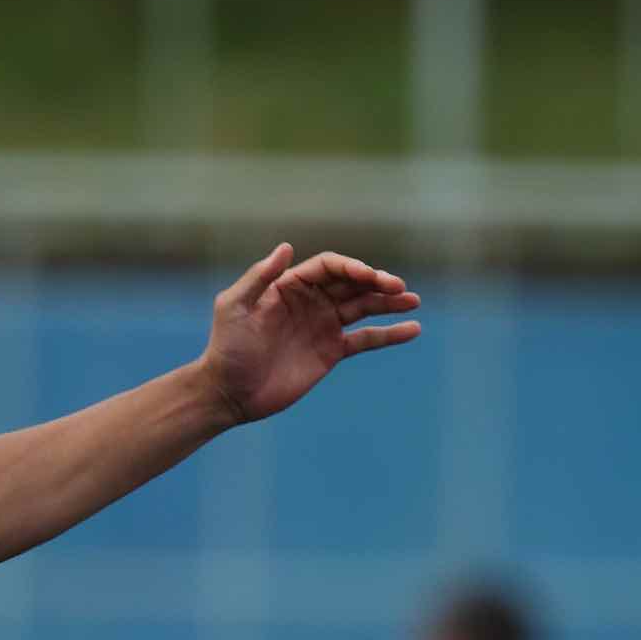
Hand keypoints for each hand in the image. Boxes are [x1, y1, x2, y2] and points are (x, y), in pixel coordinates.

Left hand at [199, 243, 420, 424]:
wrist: (230, 393)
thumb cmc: (227, 348)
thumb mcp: (234, 307)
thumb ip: (259, 277)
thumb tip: (287, 247)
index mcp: (289, 285)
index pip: (329, 268)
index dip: (352, 268)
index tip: (370, 277)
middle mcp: (311, 301)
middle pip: (351, 284)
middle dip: (377, 282)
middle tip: (399, 287)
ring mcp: (323, 326)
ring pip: (363, 307)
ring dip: (389, 302)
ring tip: (413, 301)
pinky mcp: (331, 352)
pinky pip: (366, 339)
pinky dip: (389, 334)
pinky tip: (412, 329)